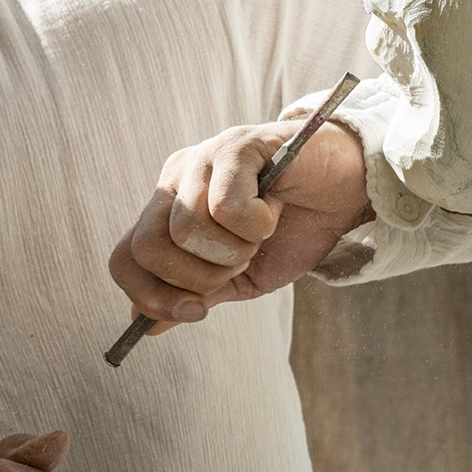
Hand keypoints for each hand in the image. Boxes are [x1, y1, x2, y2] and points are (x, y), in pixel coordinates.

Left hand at [107, 119, 374, 334]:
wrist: (347, 192)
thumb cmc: (294, 230)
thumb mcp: (240, 277)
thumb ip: (193, 295)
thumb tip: (143, 326)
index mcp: (166, 211)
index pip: (125, 259)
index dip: (153, 297)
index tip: (199, 312)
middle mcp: (174, 180)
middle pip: (147, 247)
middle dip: (199, 277)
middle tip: (241, 263)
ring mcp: (201, 158)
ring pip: (186, 230)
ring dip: (235, 250)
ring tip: (261, 233)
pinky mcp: (235, 145)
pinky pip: (225, 207)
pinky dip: (257, 225)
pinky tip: (275, 209)